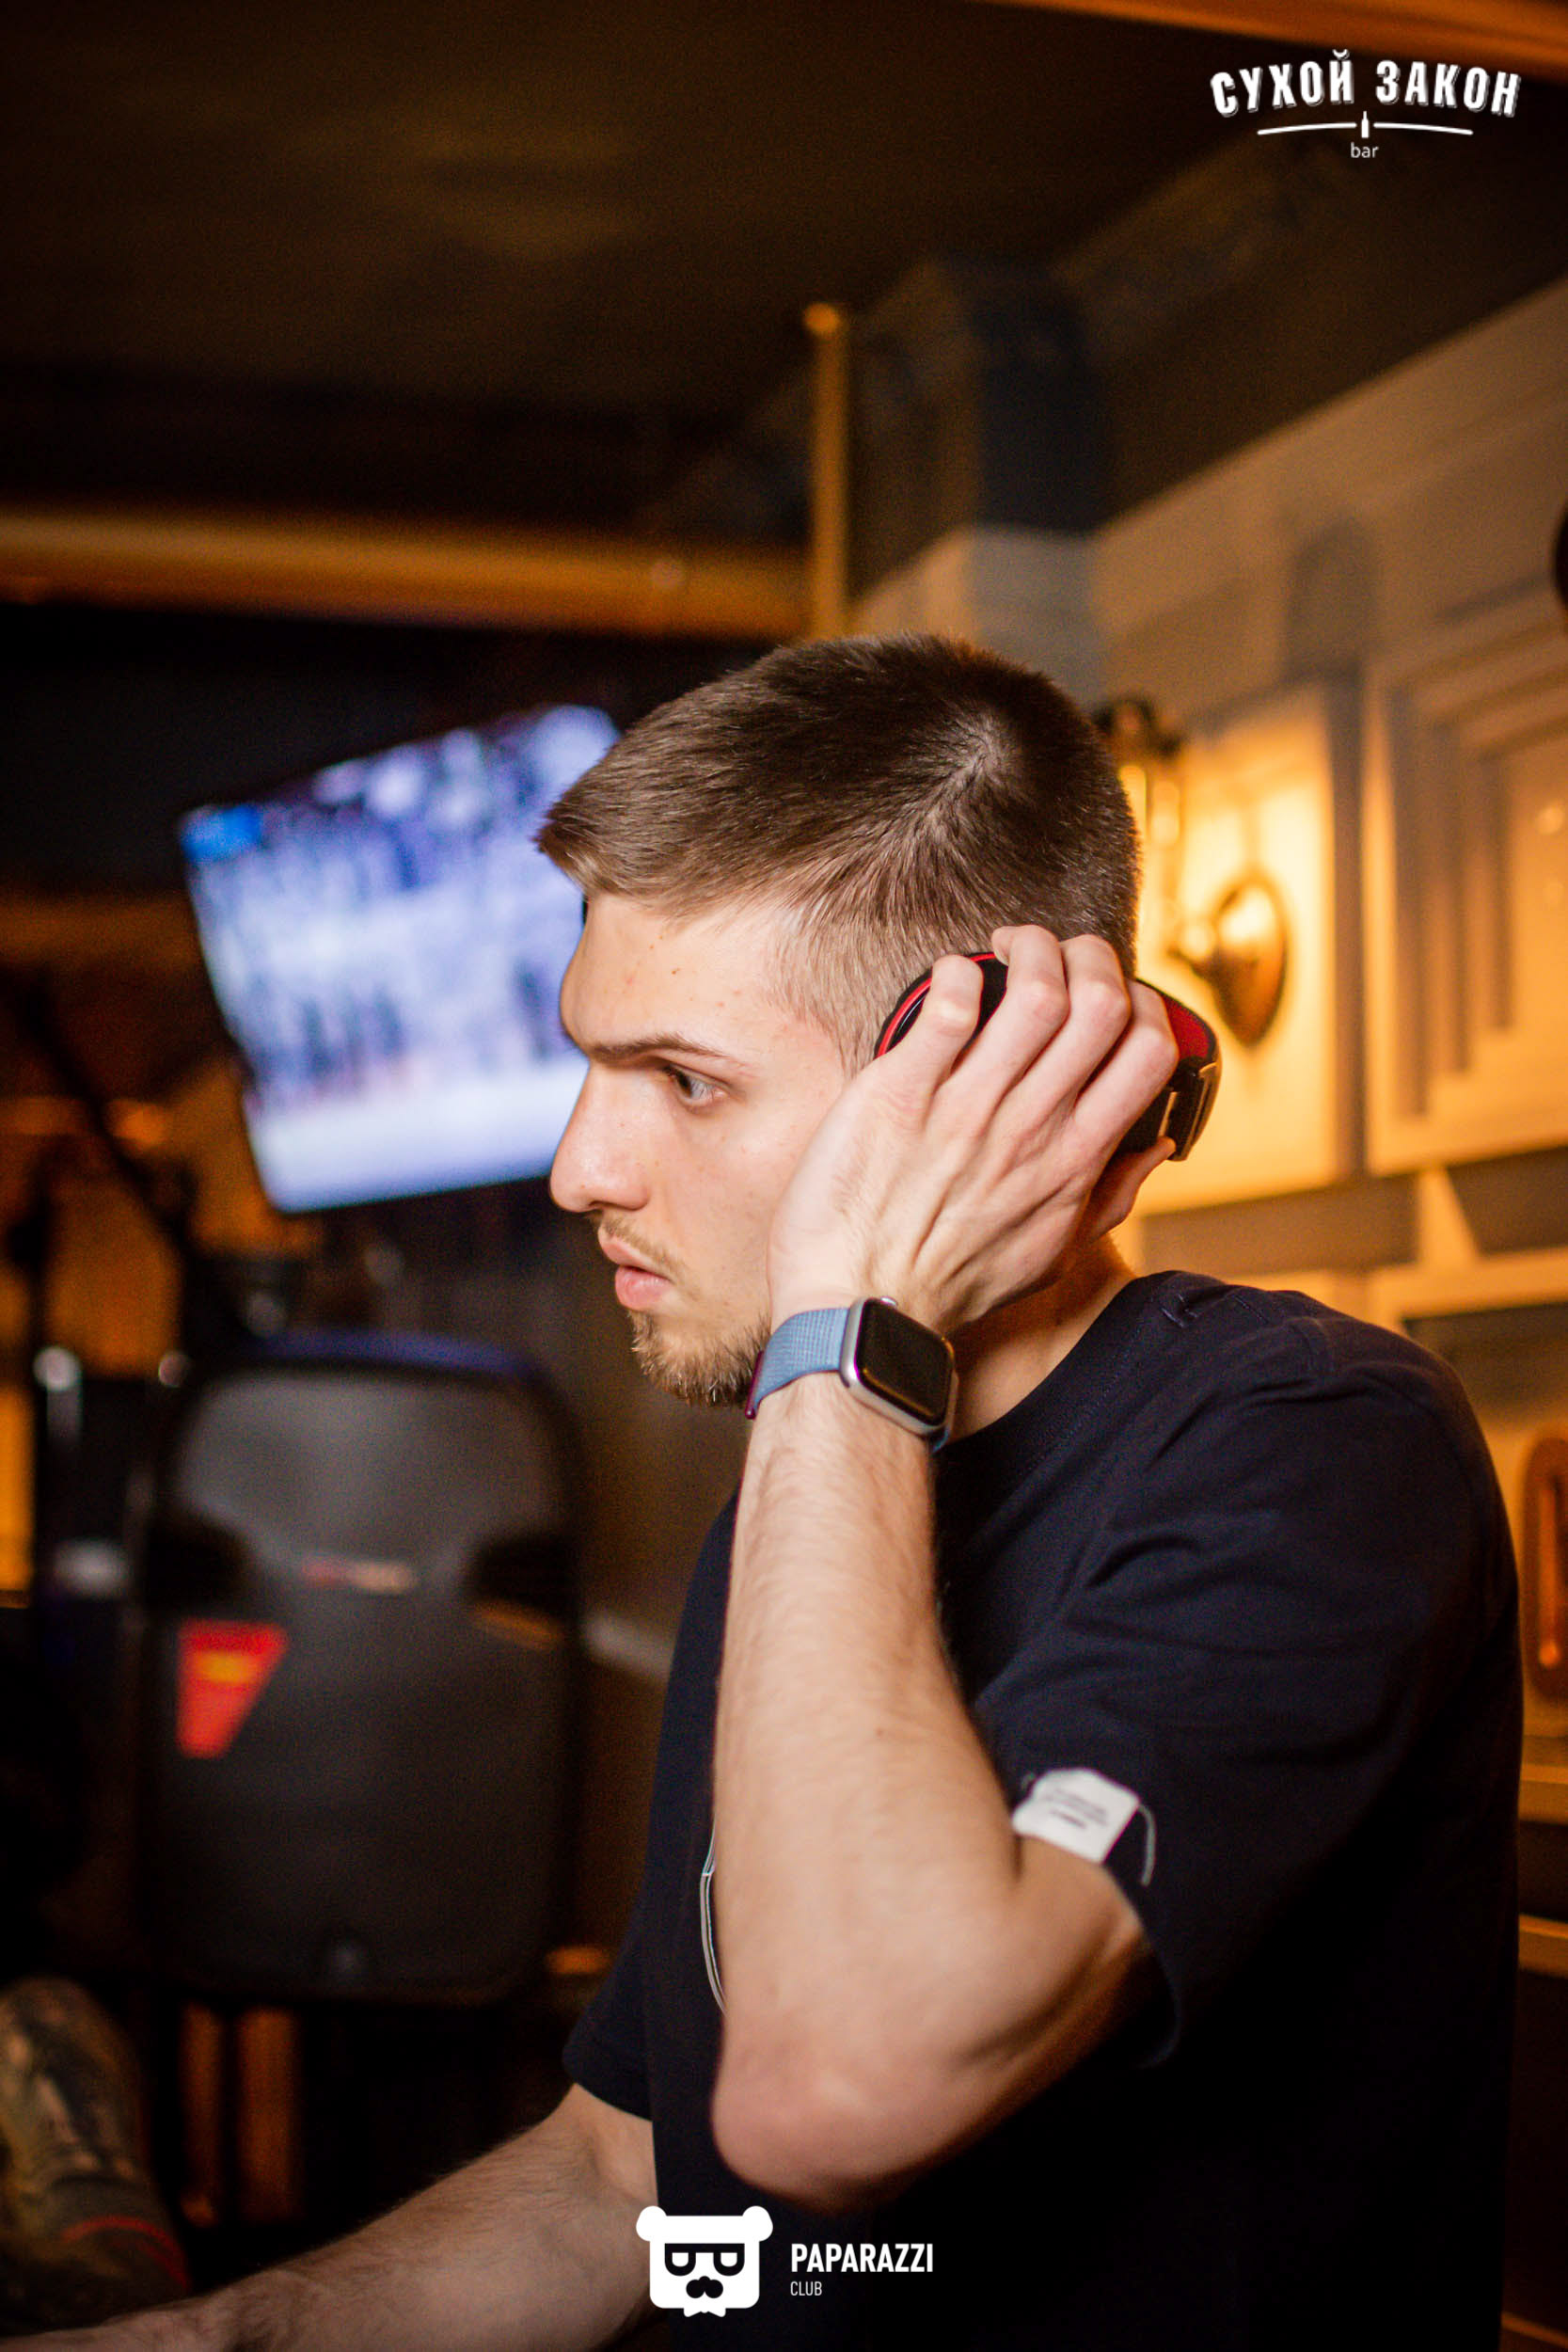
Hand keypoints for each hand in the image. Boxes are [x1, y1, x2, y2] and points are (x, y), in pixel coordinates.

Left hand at [766, 927, 1177, 1331]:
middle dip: (1090, 955)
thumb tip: (1158, 1144)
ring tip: (1006, 947)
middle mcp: (1031, 1126)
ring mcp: (967, 1106)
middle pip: (1102, 1003)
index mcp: (1074, 1159)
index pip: (1149, 1052)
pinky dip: (959, 973)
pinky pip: (948, 1006)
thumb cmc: (949, 1286)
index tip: (1113, 995)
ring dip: (1029, 949)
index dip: (1144, 1002)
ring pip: (1035, 992)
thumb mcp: (1052, 1254)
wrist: (858, 1310)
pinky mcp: (902, 1092)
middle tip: (1057, 953)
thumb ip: (1110, 1196)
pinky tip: (953, 977)